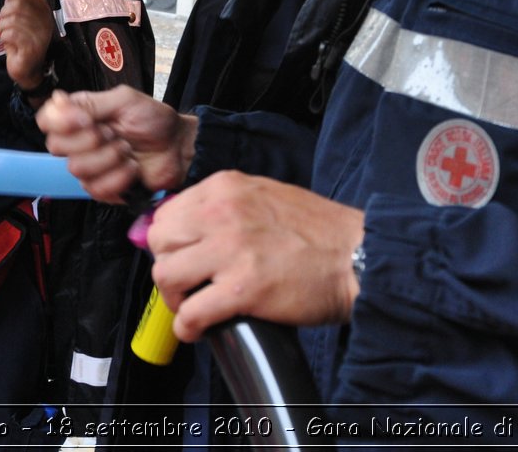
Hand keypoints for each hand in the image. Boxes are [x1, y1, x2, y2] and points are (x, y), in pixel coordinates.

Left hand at [0, 0, 55, 91]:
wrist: (27, 69)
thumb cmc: (21, 42)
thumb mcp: (20, 20)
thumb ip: (18, 3)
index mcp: (45, 12)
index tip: (10, 5)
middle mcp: (46, 22)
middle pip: (18, 4)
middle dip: (5, 12)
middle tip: (4, 23)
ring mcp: (40, 36)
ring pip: (12, 19)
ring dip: (3, 26)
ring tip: (6, 34)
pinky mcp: (31, 48)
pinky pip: (11, 34)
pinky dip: (4, 37)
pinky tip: (8, 42)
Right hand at [36, 86, 195, 201]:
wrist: (178, 147)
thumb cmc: (154, 120)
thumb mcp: (124, 101)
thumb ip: (90, 103)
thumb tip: (57, 101)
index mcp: (80, 116)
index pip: (47, 120)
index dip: (60, 122)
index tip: (86, 120)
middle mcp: (78, 142)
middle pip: (57, 147)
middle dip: (91, 140)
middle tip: (116, 134)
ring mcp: (89, 167)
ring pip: (78, 169)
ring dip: (110, 158)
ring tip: (128, 151)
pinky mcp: (102, 189)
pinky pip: (97, 188)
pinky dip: (119, 177)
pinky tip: (132, 168)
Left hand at [147, 171, 363, 339]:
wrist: (358, 255)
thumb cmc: (321, 232)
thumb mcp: (266, 197)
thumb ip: (228, 207)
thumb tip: (193, 230)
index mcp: (226, 187)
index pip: (167, 213)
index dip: (171, 242)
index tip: (183, 259)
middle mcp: (222, 212)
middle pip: (159, 241)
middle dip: (169, 267)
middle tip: (188, 286)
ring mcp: (231, 249)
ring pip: (166, 275)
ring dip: (175, 298)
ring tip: (195, 307)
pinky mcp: (242, 288)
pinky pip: (190, 312)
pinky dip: (189, 328)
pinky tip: (201, 330)